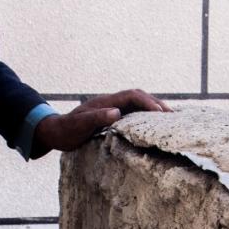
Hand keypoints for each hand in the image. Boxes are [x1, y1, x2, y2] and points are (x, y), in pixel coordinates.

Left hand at [31, 89, 170, 155]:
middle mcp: (111, 102)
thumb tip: (117, 112)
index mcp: (106, 102)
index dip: (148, 103)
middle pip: (139, 97)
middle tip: (173, 117)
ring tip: (168, 120)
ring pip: (137, 104)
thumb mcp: (79, 126)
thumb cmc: (66, 130)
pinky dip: (145, 116)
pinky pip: (133, 112)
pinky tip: (152, 125)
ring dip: (153, 109)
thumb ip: (96, 118)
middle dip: (156, 104)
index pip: (132, 96)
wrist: (55, 132)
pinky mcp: (111, 116)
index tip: (160, 114)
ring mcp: (112, 108)